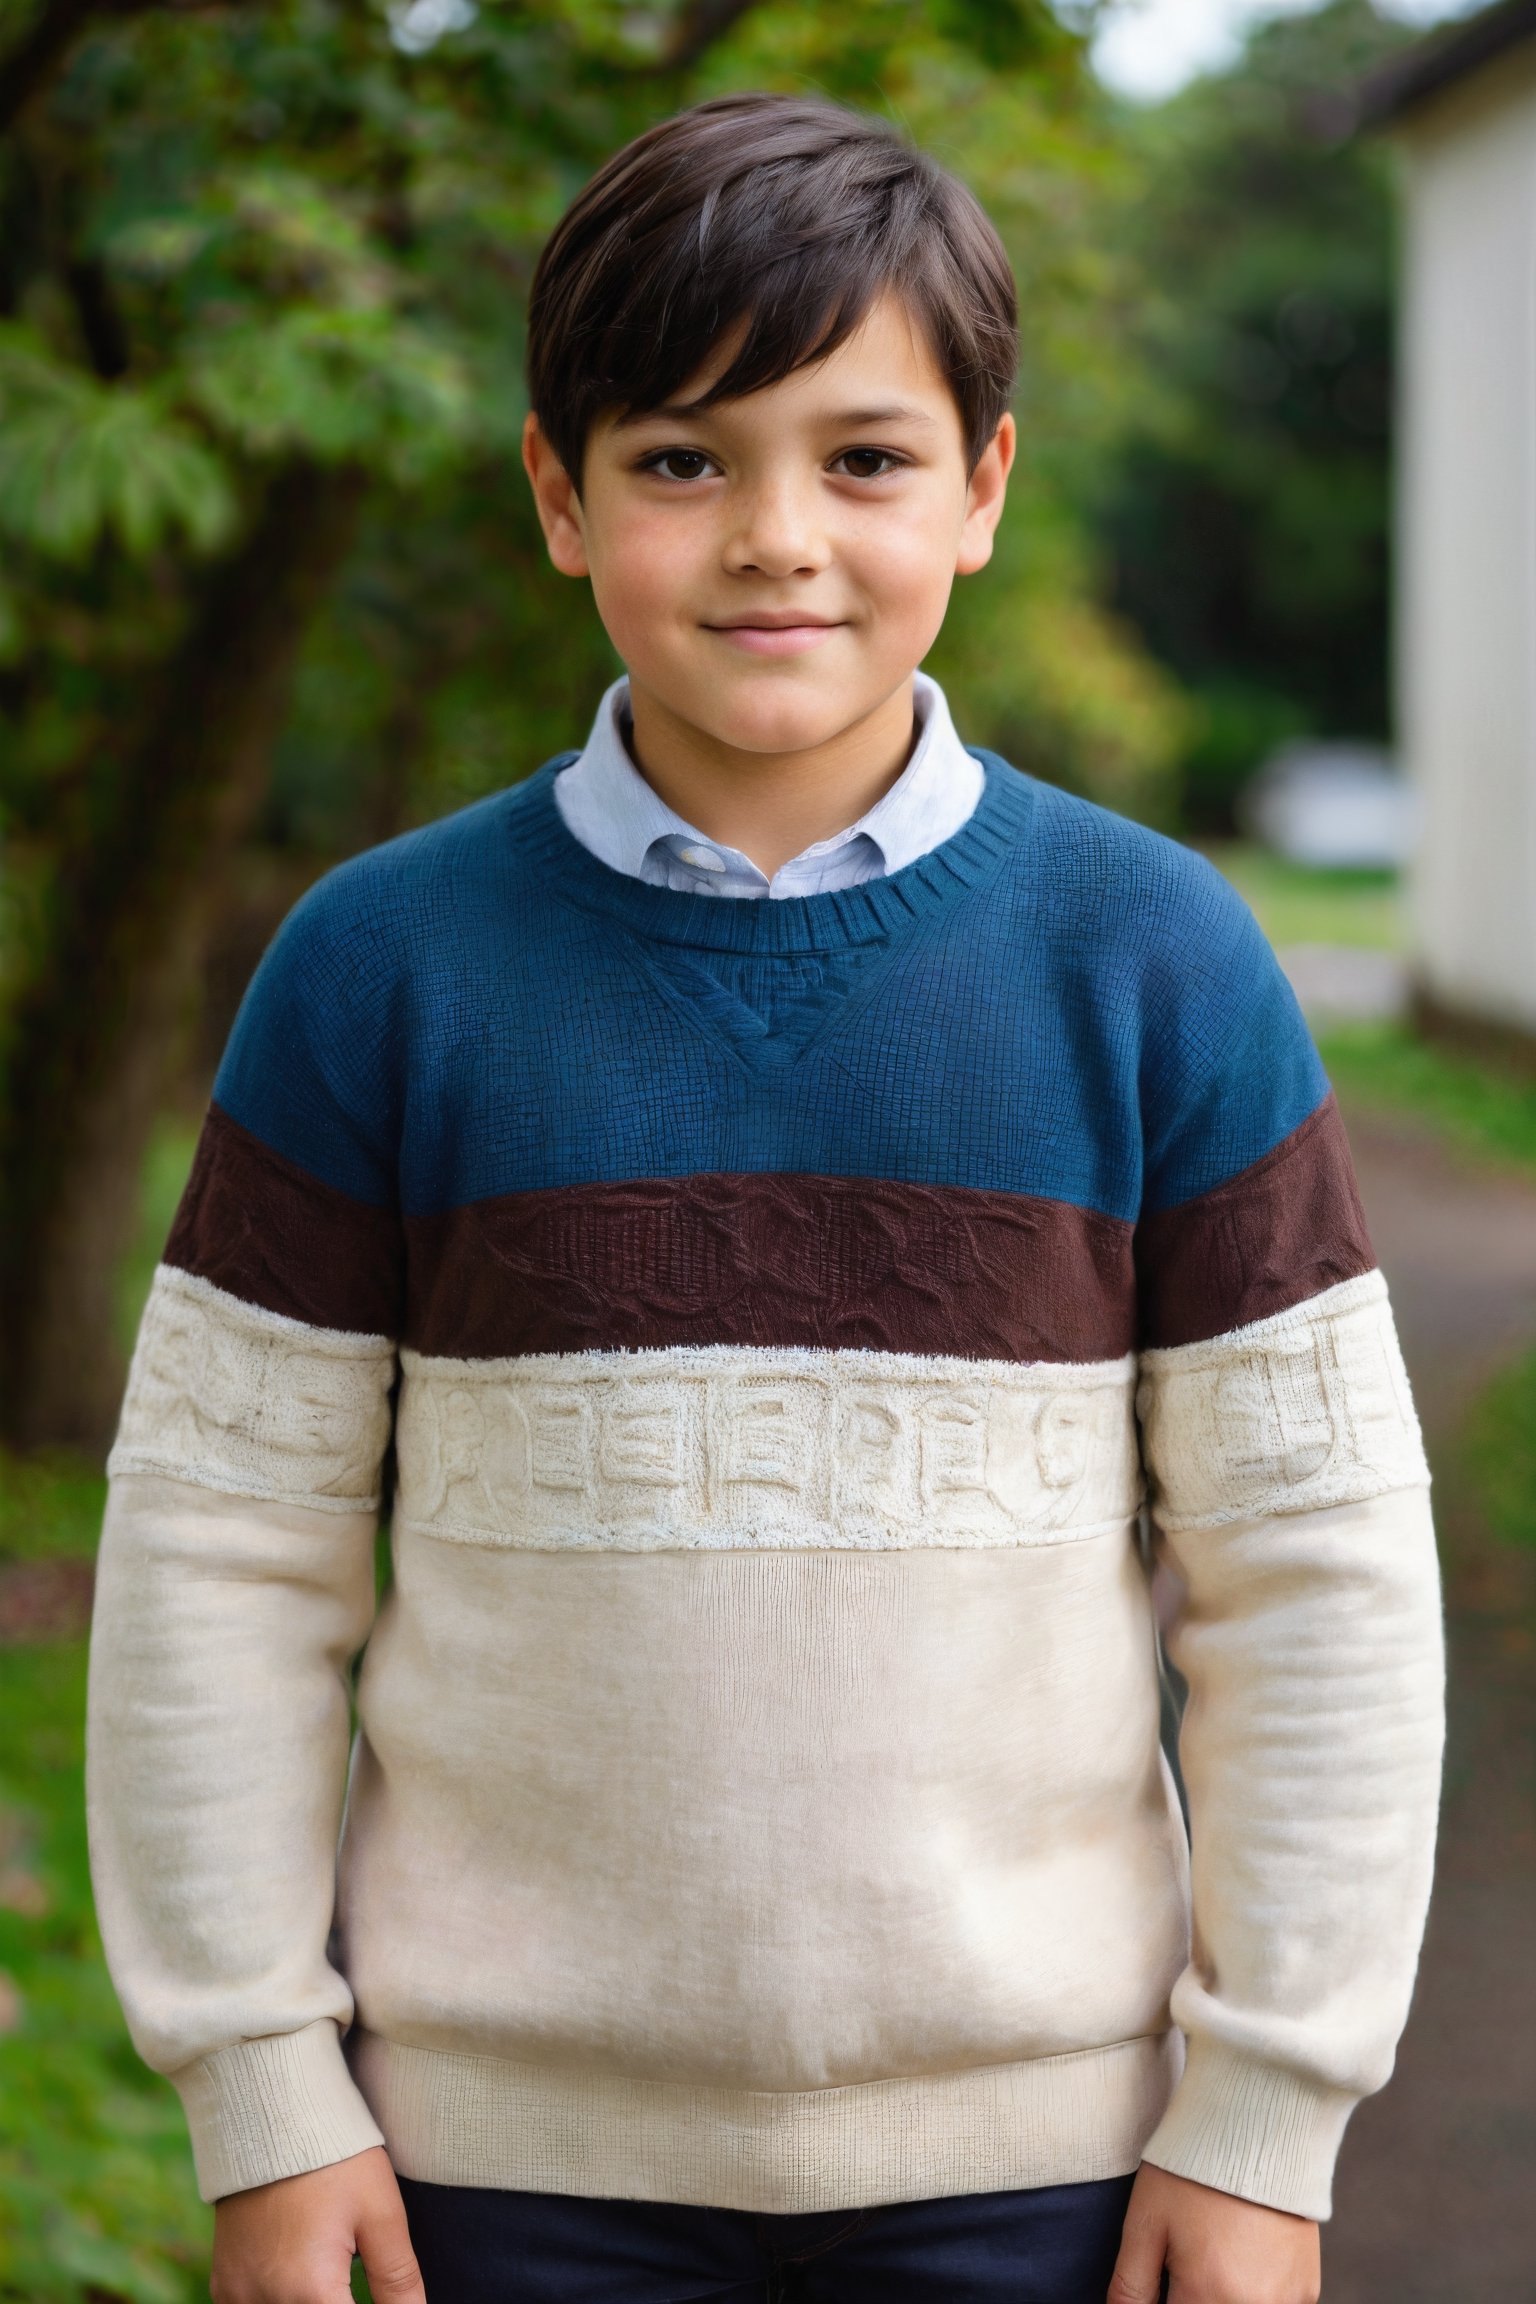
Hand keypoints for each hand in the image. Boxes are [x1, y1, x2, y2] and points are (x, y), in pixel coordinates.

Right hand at [211, 2146, 425, 2303]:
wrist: (274, 2116)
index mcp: (311, 2294)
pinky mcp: (223, 2283)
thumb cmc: (336, 2161)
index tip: (378, 2292)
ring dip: (308, 2302)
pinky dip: (278, 2301)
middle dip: (338, 2302)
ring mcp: (238, 2295)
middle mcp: (267, 2303)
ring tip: (332, 2276)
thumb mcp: (382, 2215)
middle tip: (354, 2280)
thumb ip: (398, 2279)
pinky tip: (298, 2278)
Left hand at [1108, 2162, 1320, 2303]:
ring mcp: (1286, 2300)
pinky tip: (1242, 2260)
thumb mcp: (1146, 2224)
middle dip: (1194, 2295)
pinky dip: (1254, 2295)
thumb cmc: (1192, 2171)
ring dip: (1221, 2297)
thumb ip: (1130, 2287)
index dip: (1166, 2299)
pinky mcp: (1307, 2288)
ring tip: (1214, 2254)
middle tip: (1188, 2261)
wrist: (1255, 2126)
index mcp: (1207, 2296)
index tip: (1165, 2279)